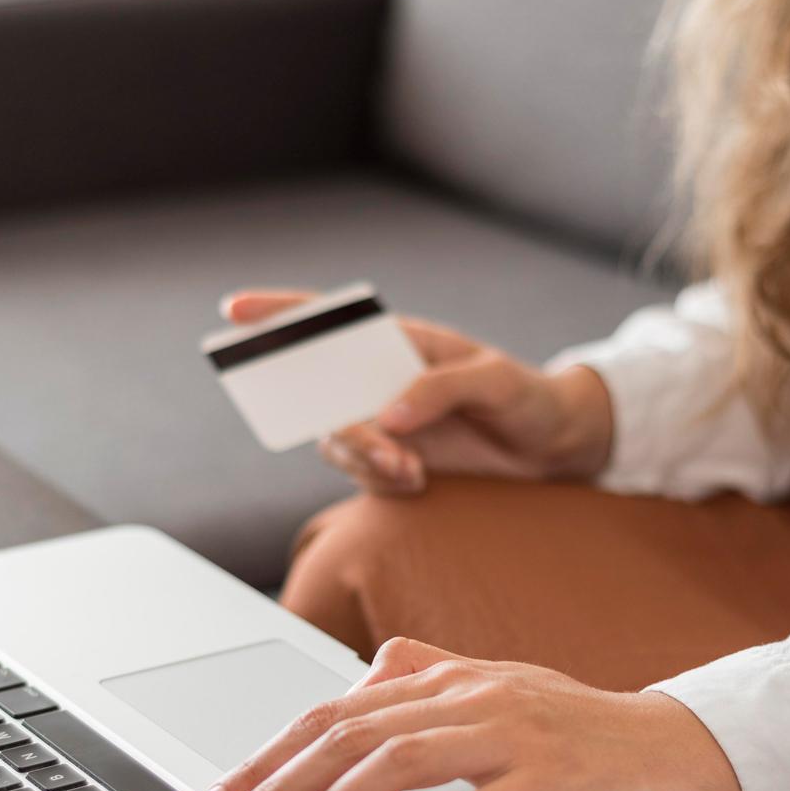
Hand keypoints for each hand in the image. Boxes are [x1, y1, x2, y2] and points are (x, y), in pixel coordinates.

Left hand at [185, 637, 744, 790]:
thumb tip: (363, 676)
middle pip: (347, 733)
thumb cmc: (580, 727)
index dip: (268, 753)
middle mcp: (469, 695)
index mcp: (448, 676)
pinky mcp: (545, 779)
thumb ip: (430, 674)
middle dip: (273, 785)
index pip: (334, 710)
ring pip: (394, 763)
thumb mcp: (498, 688)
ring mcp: (508, 733)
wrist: (675, 745)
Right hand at [221, 289, 614, 494]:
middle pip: (319, 392)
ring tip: (410, 471)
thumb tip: (388, 414)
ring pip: (336, 442)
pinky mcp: (392, 463)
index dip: (279, 313)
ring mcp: (382, 424)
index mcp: (398, 341)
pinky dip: (383, 482)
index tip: (235, 308)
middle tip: (377, 445)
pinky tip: (419, 481)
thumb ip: (442, 388)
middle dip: (335, 421)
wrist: (554, 448)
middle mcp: (378, 380)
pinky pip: (363, 475)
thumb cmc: (527, 397)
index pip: (328, 321)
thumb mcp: (496, 380)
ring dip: (363, 459)